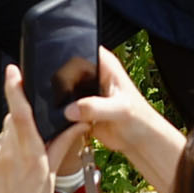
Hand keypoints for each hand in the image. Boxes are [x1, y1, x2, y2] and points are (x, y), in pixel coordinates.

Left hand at [0, 67, 59, 192]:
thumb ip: (62, 143)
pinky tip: (3, 175)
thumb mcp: (52, 174)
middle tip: (28, 147)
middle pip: (10, 121)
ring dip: (7, 144)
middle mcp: (8, 154)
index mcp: (30, 154)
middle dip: (19, 125)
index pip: (20, 113)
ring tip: (15, 169)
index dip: (15, 89)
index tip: (12, 71)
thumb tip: (80, 123)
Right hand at [63, 45, 185, 187]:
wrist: (139, 142)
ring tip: (57, 110)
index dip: (65, 55)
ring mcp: (85, 91)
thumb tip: (70, 110)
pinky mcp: (79, 108)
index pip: (80, 50)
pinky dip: (59, 113)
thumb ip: (96, 107)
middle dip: (58, 83)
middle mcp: (93, 74)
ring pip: (62, 89)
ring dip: (57, 99)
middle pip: (66, 69)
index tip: (54, 69)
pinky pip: (63, 107)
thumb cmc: (139, 120)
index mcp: (105, 64)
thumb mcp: (120, 110)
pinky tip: (57, 120)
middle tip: (54, 97)